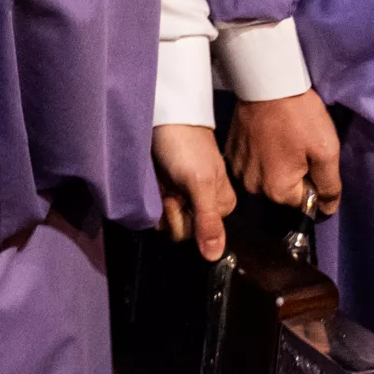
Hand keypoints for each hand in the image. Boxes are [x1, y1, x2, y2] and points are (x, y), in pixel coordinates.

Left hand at [153, 123, 237, 260]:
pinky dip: (152, 201)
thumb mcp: (200, 183)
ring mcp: (184, 197)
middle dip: (172, 213)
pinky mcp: (167, 190)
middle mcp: (205, 204)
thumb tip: (215, 256)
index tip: (178, 198)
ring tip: (163, 182)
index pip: (200, 236)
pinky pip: (157, 211)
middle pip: (184, 231)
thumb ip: (208, 221)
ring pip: (168, 223)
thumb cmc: (185, 145)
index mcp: (222, 205)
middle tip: (171, 187)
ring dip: (160, 206)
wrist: (165, 116)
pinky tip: (155, 184)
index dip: (184, 222)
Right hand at [227, 90, 342, 218]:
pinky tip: (267, 136)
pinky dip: (261, 156)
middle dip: (295, 174)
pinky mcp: (231, 153)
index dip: (314, 182)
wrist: (267, 83)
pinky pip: (252, 164)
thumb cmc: (300, 116)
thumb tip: (327, 210)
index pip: (304, 202)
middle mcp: (252, 187)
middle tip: (299, 145)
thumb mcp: (326, 151)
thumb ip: (329, 186)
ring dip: (277, 165)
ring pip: (267, 178)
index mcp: (277, 190)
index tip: (313, 156)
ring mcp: (238, 170)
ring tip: (283, 139)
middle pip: (283, 192)